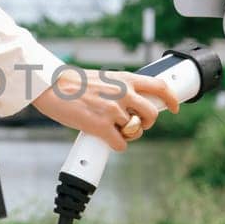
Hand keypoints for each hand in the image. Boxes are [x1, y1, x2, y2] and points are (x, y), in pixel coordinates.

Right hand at [30, 69, 179, 150]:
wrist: (50, 86)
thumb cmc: (71, 83)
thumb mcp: (103, 78)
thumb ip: (120, 88)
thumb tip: (131, 103)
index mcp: (124, 78)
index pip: (159, 86)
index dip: (171, 99)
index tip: (174, 107)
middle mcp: (123, 93)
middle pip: (152, 114)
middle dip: (146, 123)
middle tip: (135, 125)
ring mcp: (113, 110)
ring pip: (136, 131)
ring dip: (127, 134)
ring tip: (113, 129)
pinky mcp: (101, 126)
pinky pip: (121, 144)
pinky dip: (116, 145)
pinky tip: (106, 139)